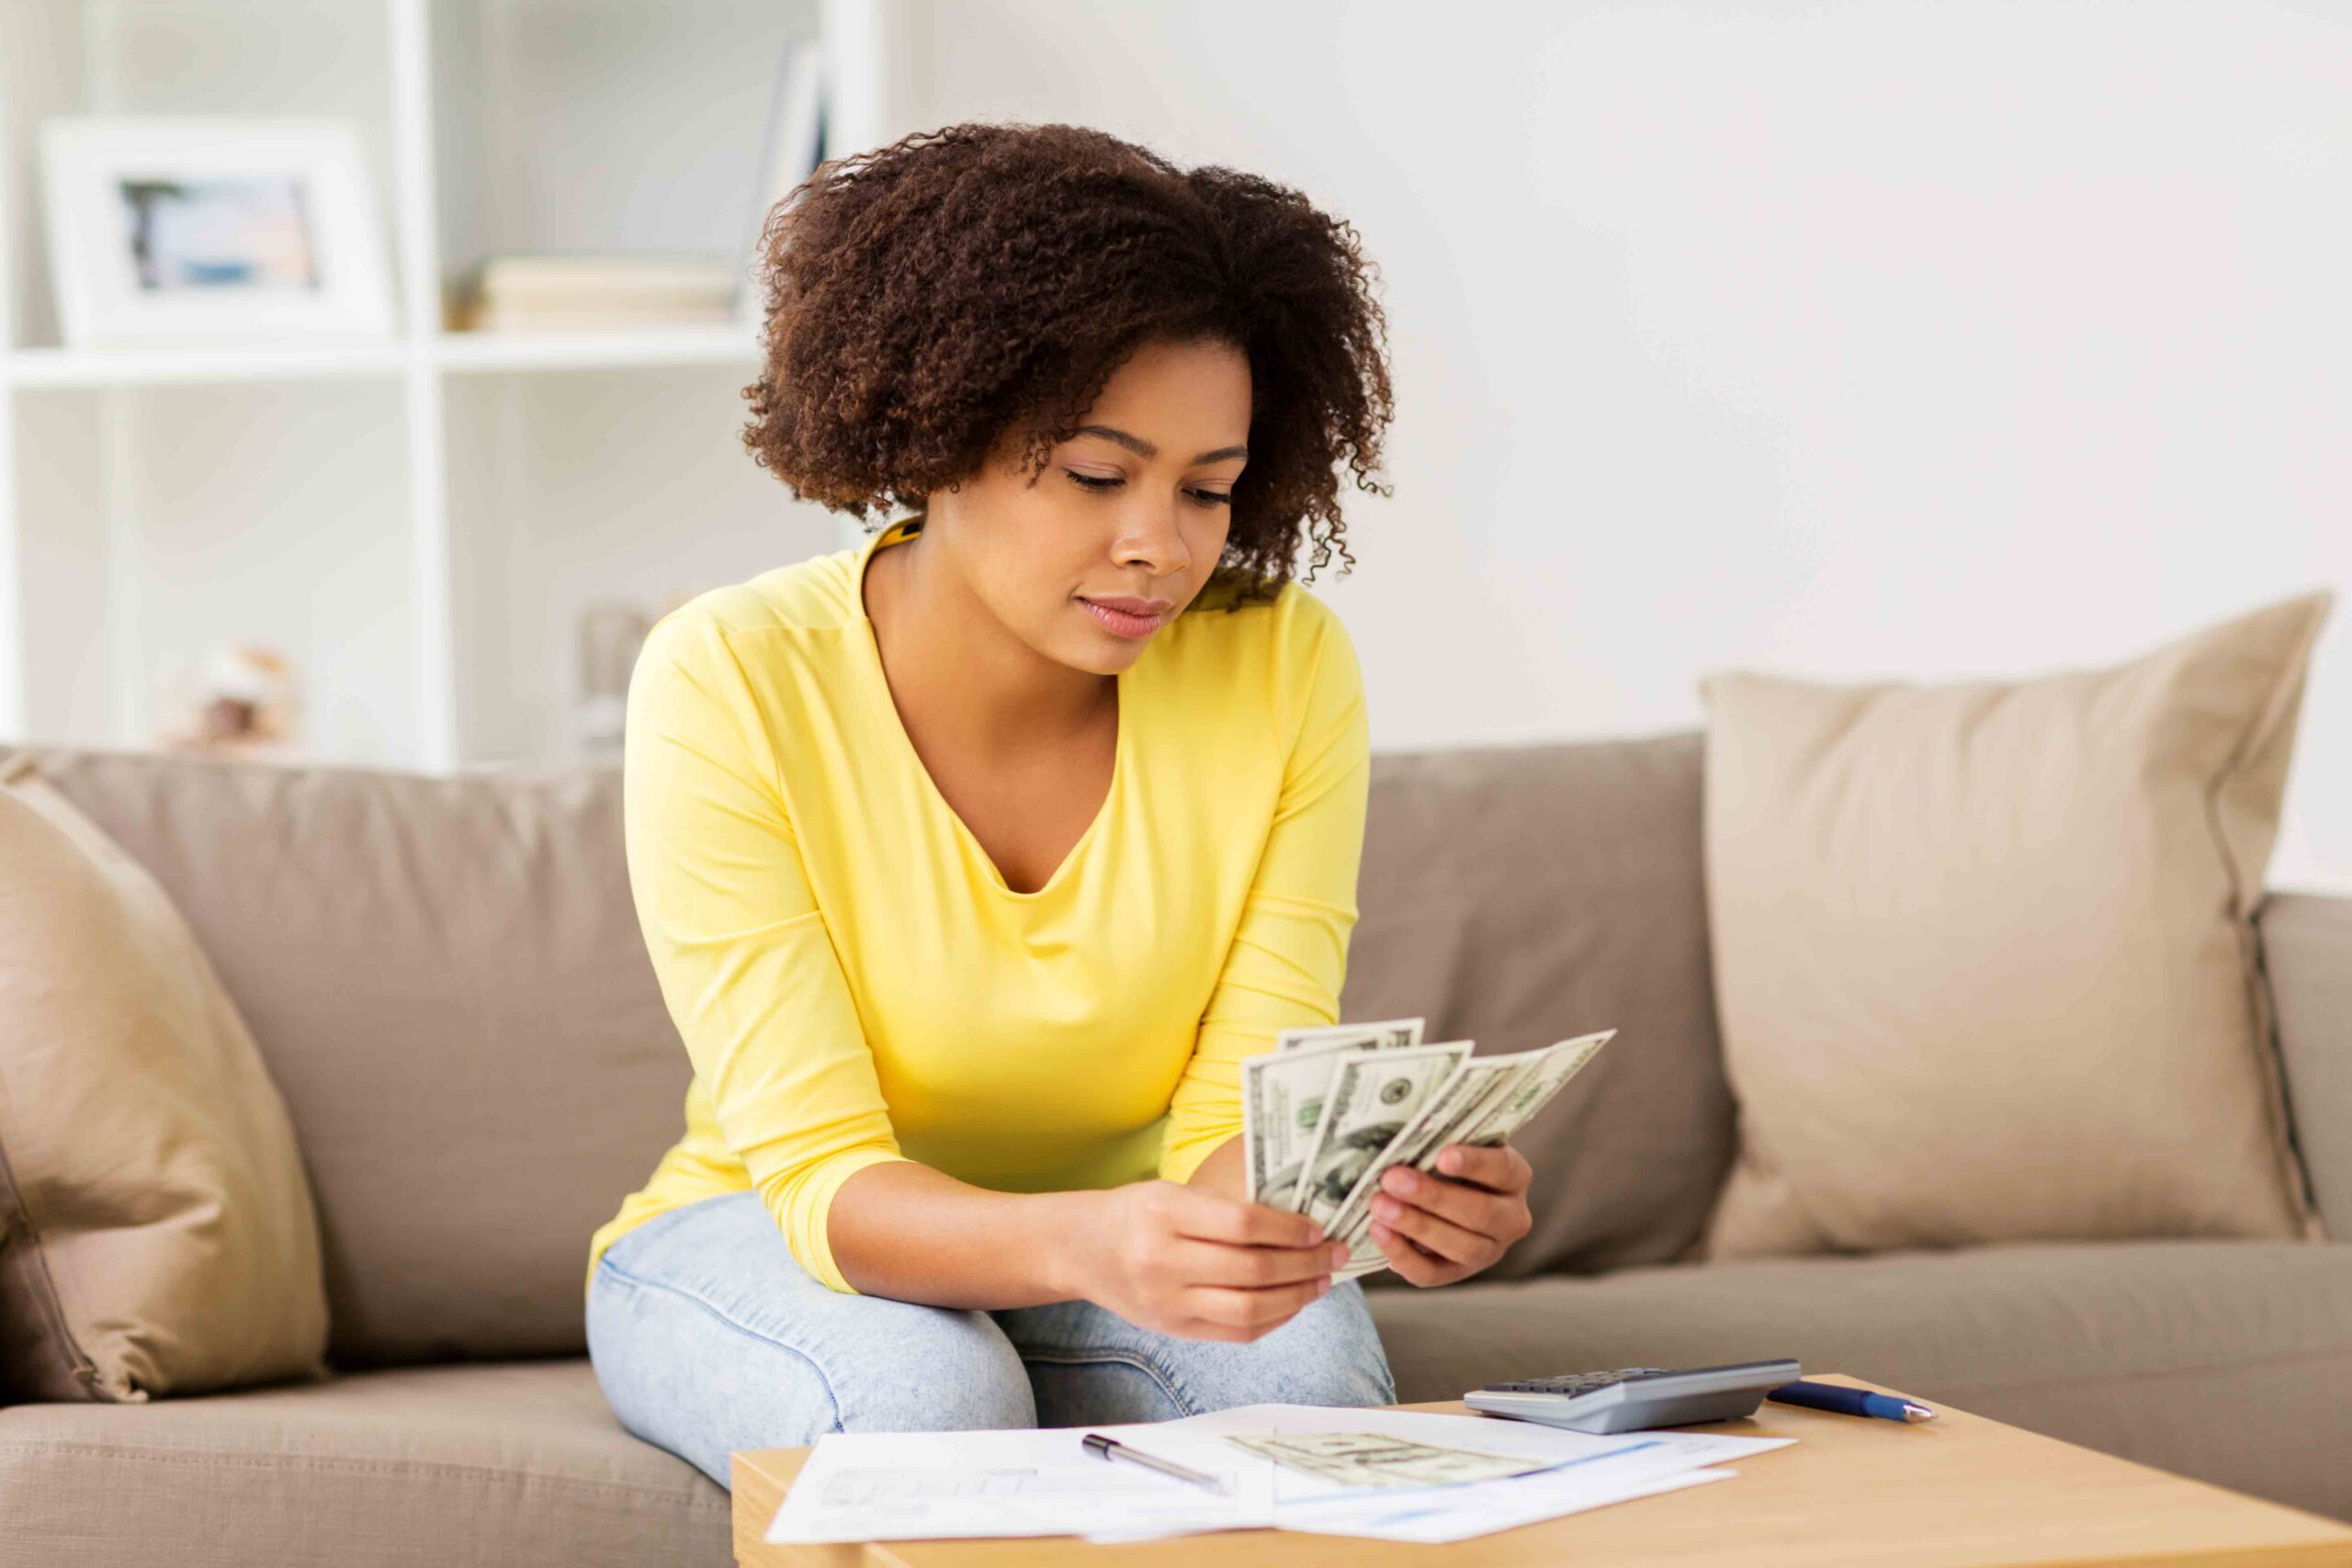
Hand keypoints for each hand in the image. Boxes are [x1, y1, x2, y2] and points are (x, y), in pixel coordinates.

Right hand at [1075, 1181, 1349, 1341]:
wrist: (1083, 1249)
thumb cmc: (1136, 1213)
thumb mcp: (1174, 1192)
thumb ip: (1227, 1207)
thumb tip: (1298, 1223)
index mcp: (1165, 1213)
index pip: (1243, 1225)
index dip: (1289, 1229)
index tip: (1317, 1228)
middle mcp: (1163, 1260)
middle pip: (1253, 1270)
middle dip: (1304, 1264)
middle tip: (1334, 1254)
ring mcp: (1168, 1302)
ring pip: (1249, 1309)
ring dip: (1296, 1297)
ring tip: (1320, 1281)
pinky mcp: (1174, 1329)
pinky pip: (1237, 1332)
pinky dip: (1274, 1319)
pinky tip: (1292, 1303)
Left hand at [1363, 1142, 1533, 1286]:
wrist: (1437, 1193)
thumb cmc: (1442, 1157)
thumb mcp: (1449, 1142)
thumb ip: (1436, 1141)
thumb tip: (1404, 1140)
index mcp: (1514, 1176)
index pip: (1502, 1169)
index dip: (1474, 1163)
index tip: (1442, 1156)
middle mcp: (1512, 1217)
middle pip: (1482, 1213)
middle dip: (1433, 1197)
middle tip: (1392, 1179)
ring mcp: (1490, 1250)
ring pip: (1462, 1247)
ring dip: (1416, 1226)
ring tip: (1379, 1206)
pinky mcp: (1459, 1273)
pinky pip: (1433, 1273)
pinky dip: (1403, 1255)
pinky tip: (1378, 1232)